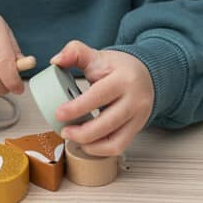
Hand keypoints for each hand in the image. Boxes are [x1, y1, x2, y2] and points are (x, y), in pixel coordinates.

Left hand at [51, 40, 153, 155]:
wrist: (147, 75)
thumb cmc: (120, 68)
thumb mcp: (98, 56)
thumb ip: (75, 53)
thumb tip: (56, 60)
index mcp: (123, 79)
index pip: (99, 96)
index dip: (77, 108)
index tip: (59, 114)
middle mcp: (134, 100)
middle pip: (107, 123)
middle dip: (81, 132)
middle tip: (63, 130)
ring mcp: (138, 117)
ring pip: (115, 141)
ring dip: (90, 144)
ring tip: (73, 138)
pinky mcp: (136, 129)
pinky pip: (119, 146)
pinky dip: (100, 150)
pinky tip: (86, 144)